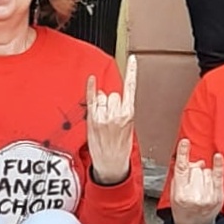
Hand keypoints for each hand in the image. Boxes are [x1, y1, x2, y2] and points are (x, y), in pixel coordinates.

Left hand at [86, 55, 136, 184]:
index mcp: (129, 114)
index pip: (131, 88)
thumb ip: (123, 112)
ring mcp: (104, 117)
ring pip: (102, 97)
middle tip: (110, 119)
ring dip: (101, 105)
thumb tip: (114, 99)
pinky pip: (91, 100)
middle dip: (110, 102)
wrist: (111, 165)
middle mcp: (117, 114)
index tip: (133, 58)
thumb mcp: (129, 129)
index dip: (132, 71)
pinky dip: (90, 89)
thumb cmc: (120, 148)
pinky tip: (91, 80)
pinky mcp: (93, 120)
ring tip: (102, 122)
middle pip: (113, 93)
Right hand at [169, 138, 223, 223]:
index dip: (182, 154)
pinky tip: (218, 157)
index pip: (181, 169)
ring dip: (203, 174)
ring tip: (199, 187)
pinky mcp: (218, 197)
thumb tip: (194, 162)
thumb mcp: (173, 193)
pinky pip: (218, 176)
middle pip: (196, 169)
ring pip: (206, 171)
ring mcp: (208, 196)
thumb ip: (180, 176)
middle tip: (191, 181)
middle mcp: (195, 195)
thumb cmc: (182, 209)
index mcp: (180, 193)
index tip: (184, 142)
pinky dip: (218, 166)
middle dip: (193, 170)